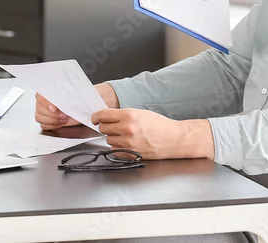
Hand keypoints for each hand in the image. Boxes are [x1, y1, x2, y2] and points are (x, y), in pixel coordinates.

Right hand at [35, 92, 80, 130]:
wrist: (84, 109)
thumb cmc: (79, 100)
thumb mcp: (74, 96)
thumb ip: (66, 97)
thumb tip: (60, 104)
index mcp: (50, 90)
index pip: (39, 96)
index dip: (46, 103)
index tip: (55, 109)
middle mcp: (45, 100)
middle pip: (38, 108)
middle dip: (52, 114)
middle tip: (63, 115)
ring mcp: (44, 111)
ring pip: (39, 117)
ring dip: (52, 120)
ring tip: (63, 119)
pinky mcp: (46, 120)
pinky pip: (43, 125)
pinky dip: (52, 125)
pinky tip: (60, 122)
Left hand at [90, 109, 213, 160]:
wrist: (173, 139)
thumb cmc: (159, 125)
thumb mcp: (141, 112)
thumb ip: (123, 115)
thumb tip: (106, 117)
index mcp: (129, 115)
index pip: (103, 115)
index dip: (97, 117)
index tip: (95, 118)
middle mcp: (127, 129)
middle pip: (103, 128)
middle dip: (107, 127)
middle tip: (115, 126)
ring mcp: (128, 143)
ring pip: (108, 140)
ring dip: (113, 138)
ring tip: (126, 135)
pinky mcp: (130, 154)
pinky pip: (114, 151)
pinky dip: (118, 147)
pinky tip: (128, 144)